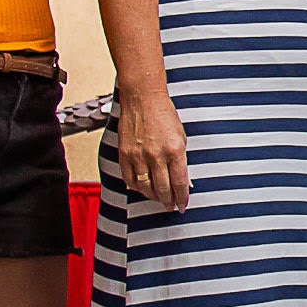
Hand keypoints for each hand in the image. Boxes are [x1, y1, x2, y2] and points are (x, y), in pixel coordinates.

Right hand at [116, 87, 190, 210]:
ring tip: (158, 199)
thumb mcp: (181, 137)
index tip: (182, 205)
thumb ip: (181, 159)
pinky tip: (142, 189)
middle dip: (168, 201)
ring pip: (145, 187)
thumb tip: (182, 180)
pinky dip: (136, 187)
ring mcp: (138, 156)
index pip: (180, 183)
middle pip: (162, 189)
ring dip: (153, 196)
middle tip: (171, 206)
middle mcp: (156, 155)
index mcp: (175, 150)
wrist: (143, 99)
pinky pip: (129, 179)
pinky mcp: (124, 154)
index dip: (181, 198)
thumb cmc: (165, 115)